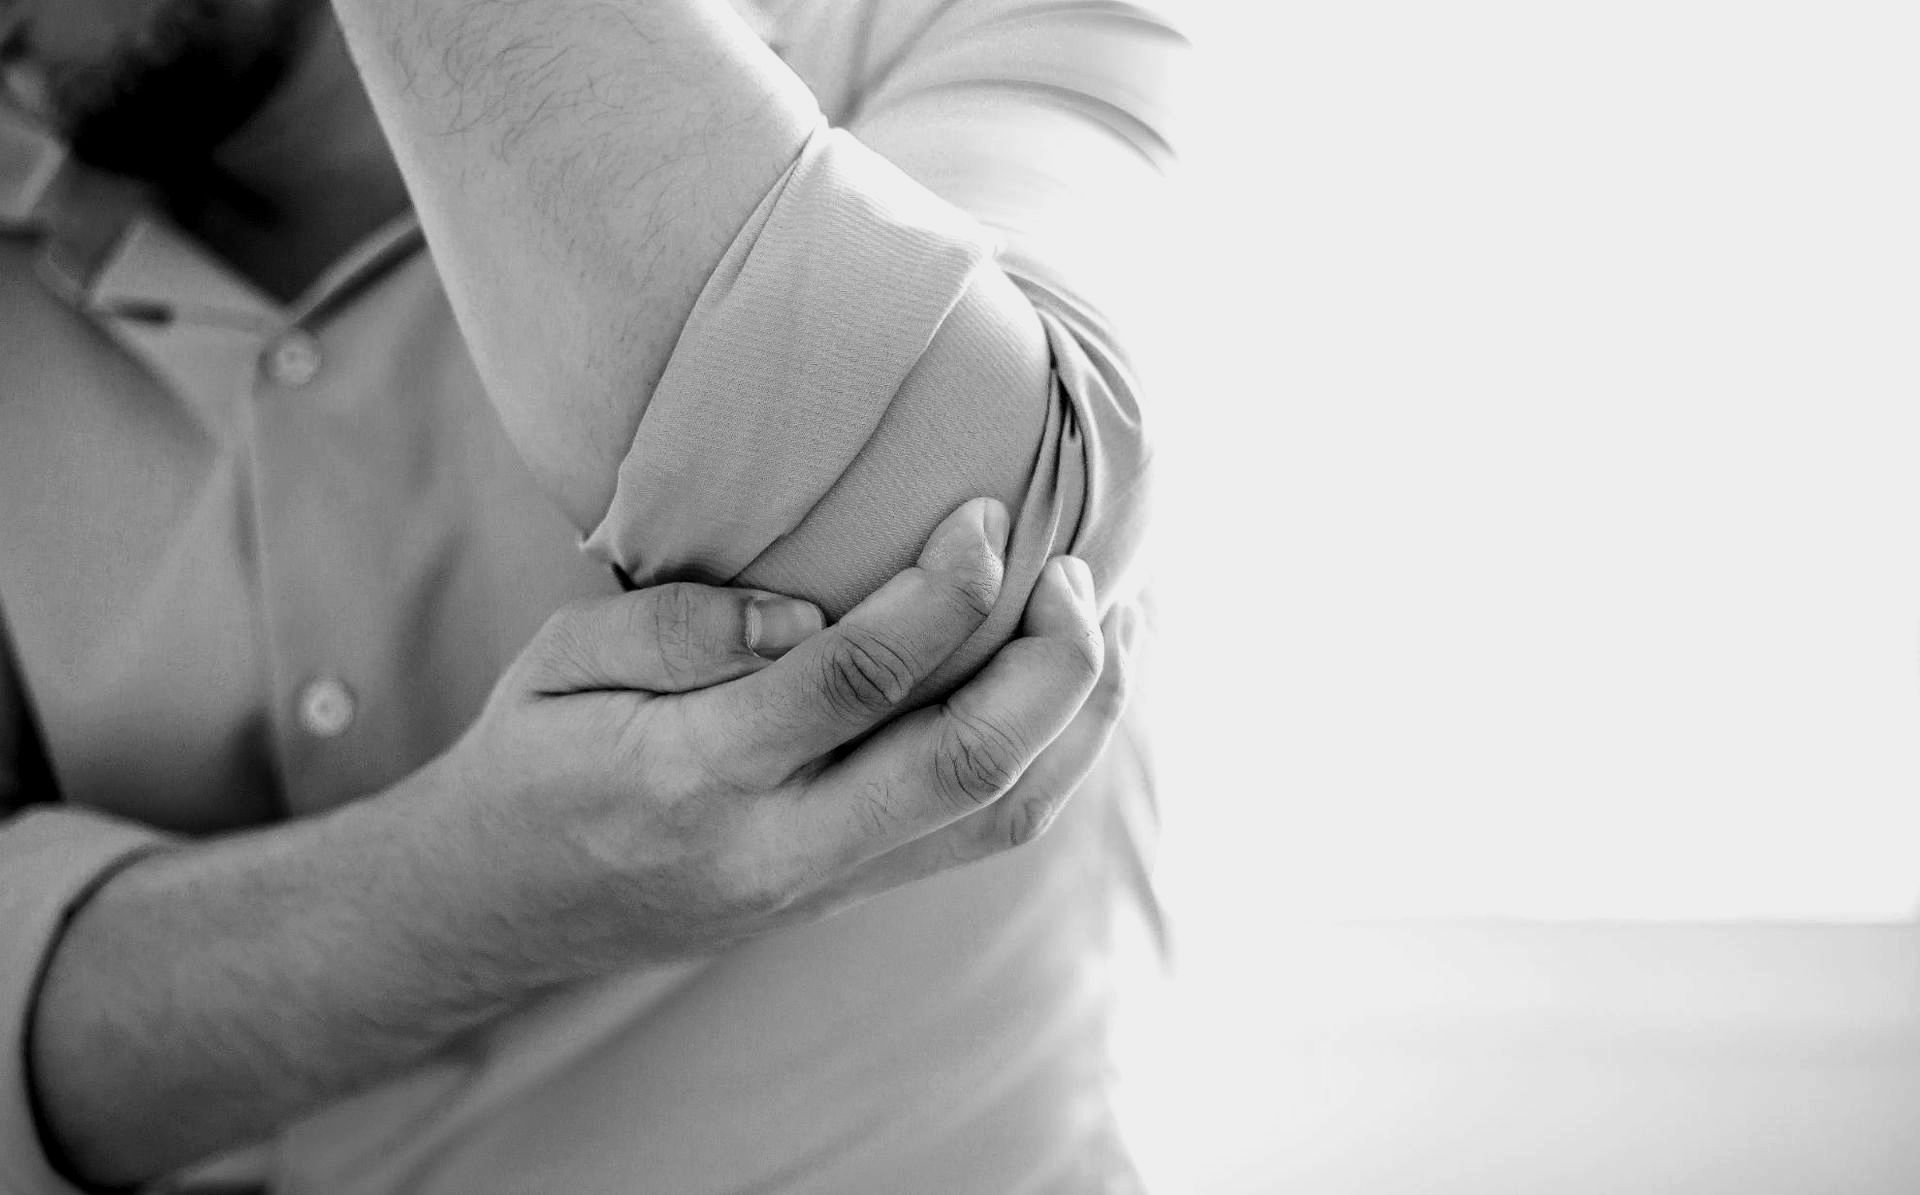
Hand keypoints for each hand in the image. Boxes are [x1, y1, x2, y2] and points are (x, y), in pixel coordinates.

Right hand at [425, 497, 1125, 977]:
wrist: (492, 912)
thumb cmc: (528, 761)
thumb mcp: (553, 662)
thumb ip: (674, 626)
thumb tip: (804, 611)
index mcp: (688, 773)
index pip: (853, 680)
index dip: (942, 592)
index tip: (988, 514)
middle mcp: (773, 847)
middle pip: (964, 767)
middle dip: (1053, 665)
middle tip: (1082, 574)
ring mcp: (819, 887)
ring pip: (995, 820)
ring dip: (1079, 722)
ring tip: (1114, 628)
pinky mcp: (845, 899)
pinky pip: (975, 840)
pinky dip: (1045, 762)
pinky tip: (1065, 693)